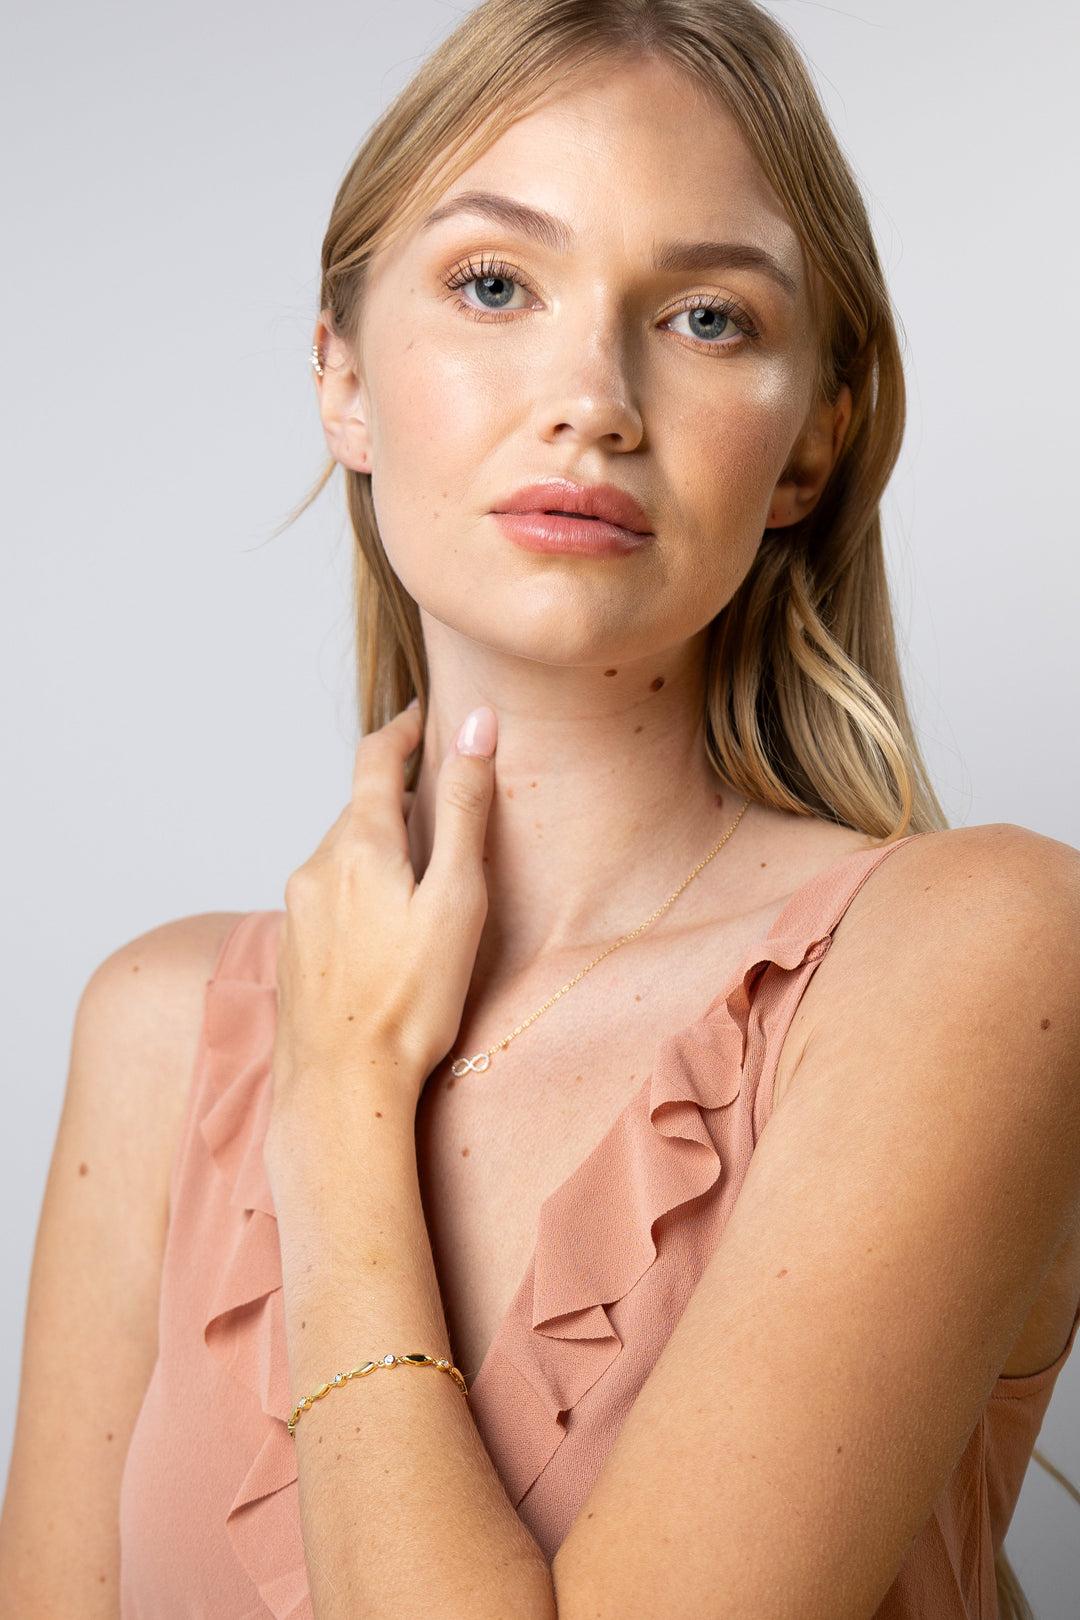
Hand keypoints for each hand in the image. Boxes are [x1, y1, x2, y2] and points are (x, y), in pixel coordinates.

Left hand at [268, 703, 497, 1128]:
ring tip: (423, 880)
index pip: (375, 759)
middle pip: (360, 809)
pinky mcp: (293, 947)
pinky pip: (328, 894)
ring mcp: (297, 909)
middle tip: (443, 805)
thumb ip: (464, 810)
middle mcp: (316, 866)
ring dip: (379, 849)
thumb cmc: (411, 1001)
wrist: (341, 1086)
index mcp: (358, 846)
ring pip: (343, 854)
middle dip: (398, 798)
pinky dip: (359, 889)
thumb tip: (477, 728)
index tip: (424, 718)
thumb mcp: (456, 899)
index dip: (403, 731)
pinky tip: (386, 931)